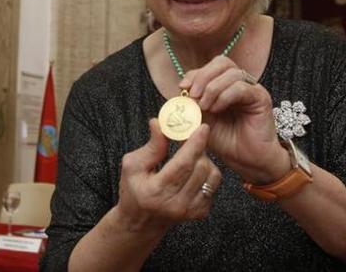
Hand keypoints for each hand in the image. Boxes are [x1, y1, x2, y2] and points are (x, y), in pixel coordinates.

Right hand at [114, 118, 221, 232]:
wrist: (141, 222)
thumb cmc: (133, 191)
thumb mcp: (132, 165)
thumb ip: (150, 146)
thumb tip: (159, 123)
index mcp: (156, 191)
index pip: (183, 163)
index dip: (195, 143)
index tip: (202, 127)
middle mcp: (176, 204)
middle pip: (200, 167)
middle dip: (199, 148)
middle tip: (191, 138)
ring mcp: (190, 211)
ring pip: (211, 176)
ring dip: (204, 160)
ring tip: (190, 157)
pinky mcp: (200, 213)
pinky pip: (213, 186)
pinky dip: (206, 174)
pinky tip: (193, 172)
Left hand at [180, 55, 288, 183]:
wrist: (247, 161)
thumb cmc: (226, 142)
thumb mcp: (200, 122)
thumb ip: (190, 107)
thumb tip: (175, 95)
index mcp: (225, 85)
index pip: (210, 67)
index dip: (195, 73)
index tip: (182, 87)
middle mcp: (240, 83)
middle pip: (221, 62)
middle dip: (203, 76)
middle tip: (193, 94)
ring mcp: (252, 89)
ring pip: (231, 73)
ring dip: (212, 88)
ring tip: (204, 106)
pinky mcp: (261, 98)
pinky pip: (241, 88)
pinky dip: (224, 96)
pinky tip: (216, 109)